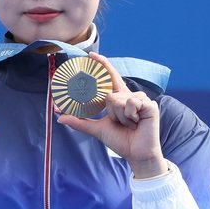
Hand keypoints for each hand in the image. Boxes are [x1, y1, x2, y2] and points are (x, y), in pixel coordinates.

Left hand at [56, 52, 164, 177]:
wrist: (135, 153)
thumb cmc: (120, 140)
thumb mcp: (97, 129)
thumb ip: (80, 121)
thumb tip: (60, 117)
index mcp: (119, 98)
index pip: (109, 78)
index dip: (102, 65)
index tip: (91, 55)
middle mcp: (129, 95)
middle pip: (108, 94)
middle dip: (110, 113)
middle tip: (118, 123)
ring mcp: (141, 99)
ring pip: (116, 100)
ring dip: (119, 117)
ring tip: (130, 124)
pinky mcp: (150, 104)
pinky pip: (129, 104)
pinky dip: (129, 117)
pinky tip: (138, 123)